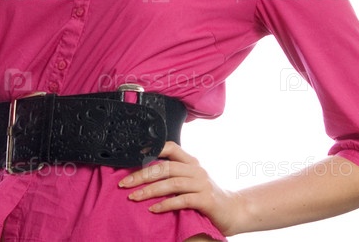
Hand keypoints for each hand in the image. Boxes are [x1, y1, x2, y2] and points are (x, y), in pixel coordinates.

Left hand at [118, 141, 241, 234]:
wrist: (234, 211)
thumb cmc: (207, 196)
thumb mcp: (191, 180)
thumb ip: (174, 175)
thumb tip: (145, 173)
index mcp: (191, 162)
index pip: (171, 147)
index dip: (153, 149)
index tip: (133, 156)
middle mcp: (196, 170)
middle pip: (166, 167)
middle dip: (142, 175)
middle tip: (125, 183)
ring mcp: (202, 184)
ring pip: (172, 183)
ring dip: (150, 190)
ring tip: (134, 197)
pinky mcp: (206, 200)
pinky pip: (182, 200)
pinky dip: (166, 204)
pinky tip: (153, 209)